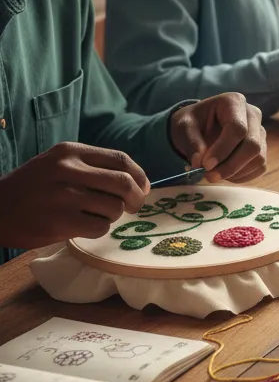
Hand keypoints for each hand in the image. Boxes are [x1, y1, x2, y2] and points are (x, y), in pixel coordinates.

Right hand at [0, 142, 148, 248]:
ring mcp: (63, 196)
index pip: (121, 159)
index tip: (142, 187)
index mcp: (70, 152)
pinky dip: (98, 229)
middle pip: (124, 183)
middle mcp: (68, 170)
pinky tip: (83, 226)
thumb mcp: (58, 164)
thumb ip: (93, 167)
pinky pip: (99, 227)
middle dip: (136, 198)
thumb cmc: (33, 187)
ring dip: (112, 215)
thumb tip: (138, 183)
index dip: (139, 176)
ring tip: (96, 215)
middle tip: (133, 206)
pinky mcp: (59, 221)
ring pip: (114, 207)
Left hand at [169, 93, 265, 183]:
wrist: (200, 126)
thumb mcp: (184, 126)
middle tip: (209, 176)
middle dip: (231, 165)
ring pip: (259, 158)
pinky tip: (225, 174)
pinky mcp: (262, 148)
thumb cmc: (193, 122)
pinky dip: (242, 176)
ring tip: (214, 175)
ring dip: (236, 173)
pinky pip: (259, 167)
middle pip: (252, 145)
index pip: (237, 128)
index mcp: (234, 102)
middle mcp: (253, 115)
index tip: (206, 165)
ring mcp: (260, 132)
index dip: (223, 149)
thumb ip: (191, 141)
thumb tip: (199, 162)